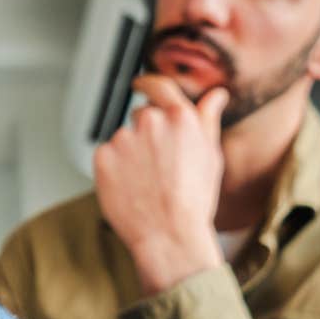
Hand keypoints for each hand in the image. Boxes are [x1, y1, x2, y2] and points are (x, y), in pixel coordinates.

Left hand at [93, 76, 229, 295]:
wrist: (168, 235)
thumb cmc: (193, 200)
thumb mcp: (210, 156)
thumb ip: (208, 119)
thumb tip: (217, 94)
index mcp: (180, 116)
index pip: (158, 85)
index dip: (147, 83)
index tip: (140, 84)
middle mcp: (150, 121)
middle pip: (141, 115)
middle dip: (147, 134)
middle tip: (158, 165)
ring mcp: (124, 138)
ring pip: (124, 138)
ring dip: (131, 152)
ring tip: (146, 182)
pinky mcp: (103, 156)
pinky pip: (107, 155)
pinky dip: (114, 168)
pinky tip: (131, 187)